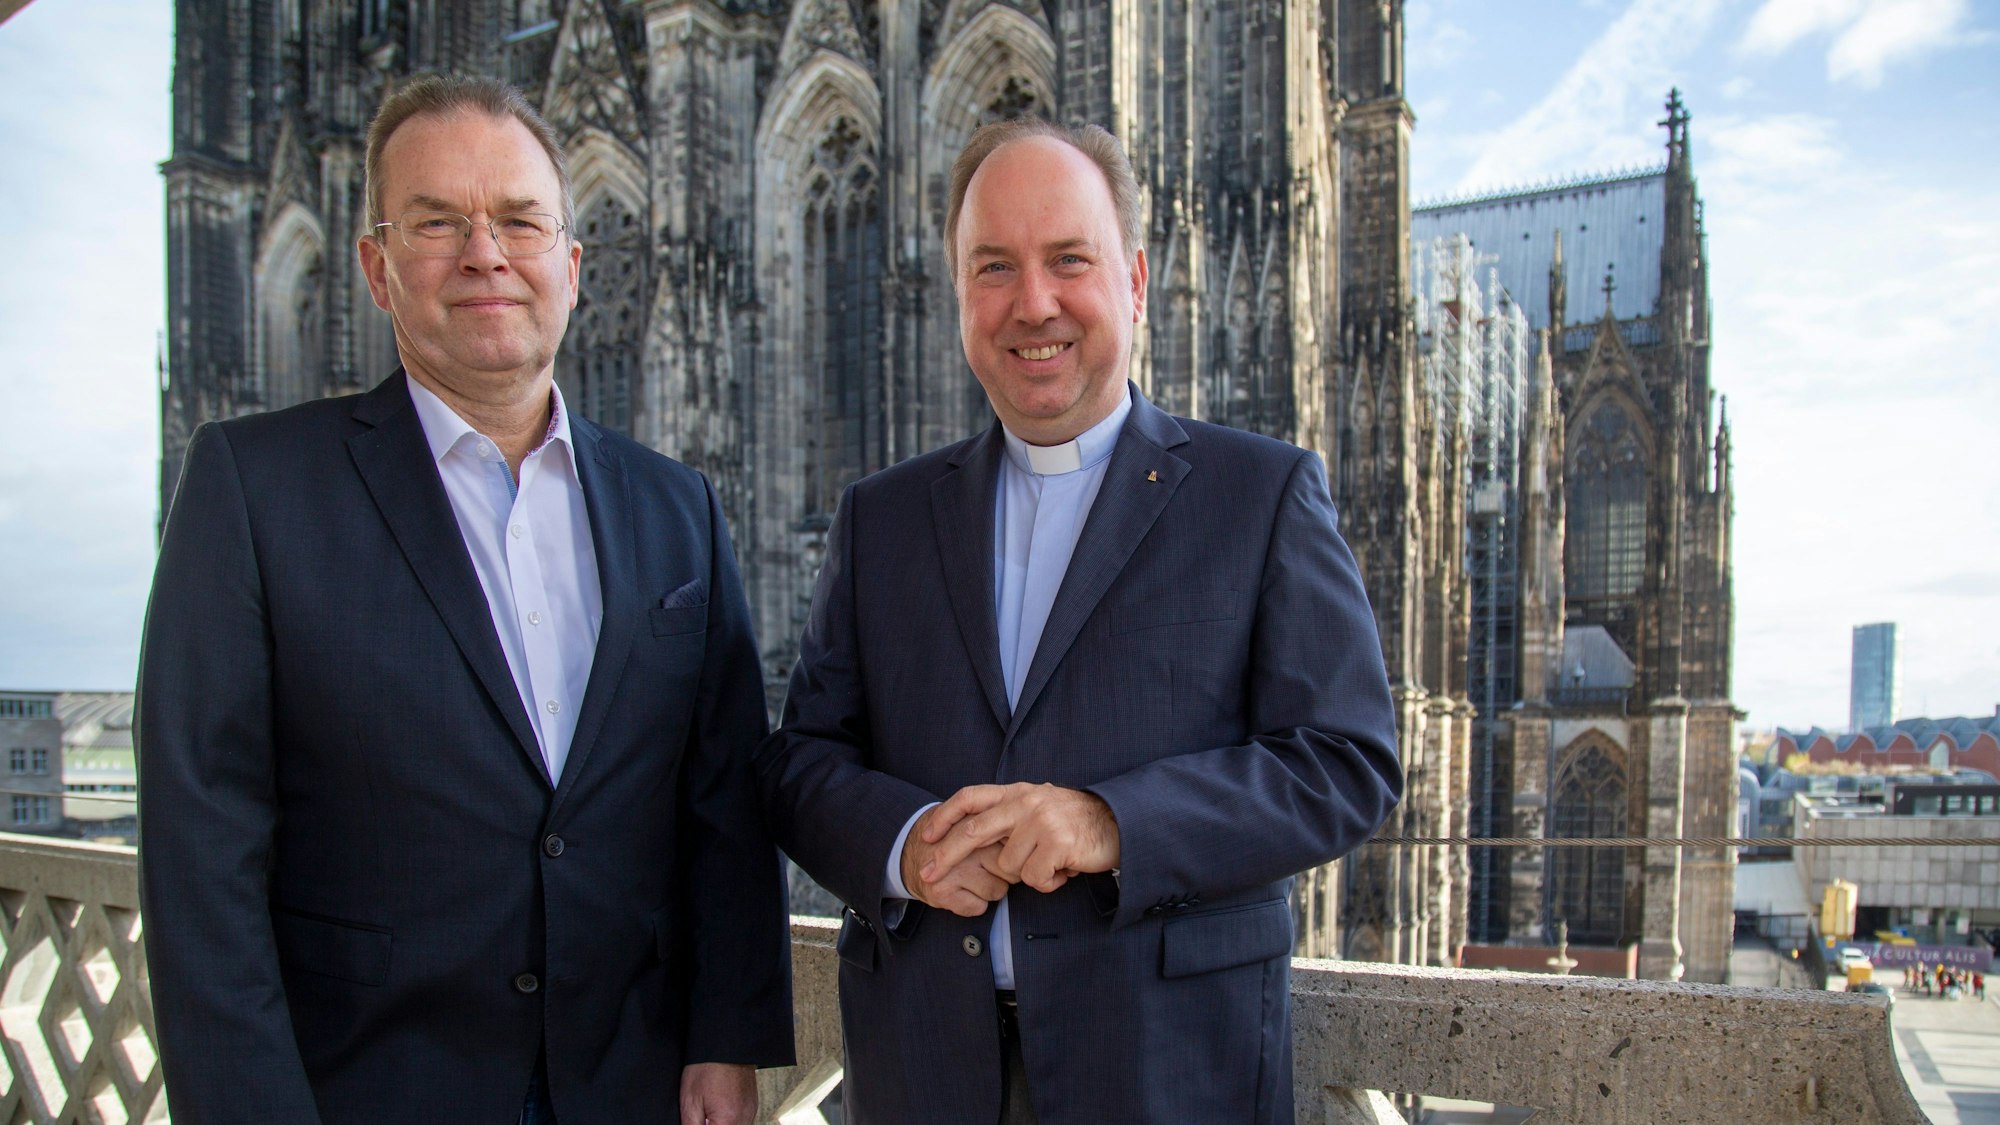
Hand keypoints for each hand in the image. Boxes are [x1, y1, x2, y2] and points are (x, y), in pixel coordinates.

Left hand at [680, 1062, 755, 1124]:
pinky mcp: (752, 1105)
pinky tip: (717, 1111)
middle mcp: (744, 1119)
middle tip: (700, 1117)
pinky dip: (728, 1121)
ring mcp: (750, 1112)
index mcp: (728, 1121)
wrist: (726, 1044)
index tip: (696, 1121)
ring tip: (707, 1113)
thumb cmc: (706, 1068)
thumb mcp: (690, 1101)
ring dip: (721, 1124)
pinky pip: (741, 1122)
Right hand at [900, 804, 1011, 916]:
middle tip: (986, 866)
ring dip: (990, 889)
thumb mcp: (973, 817)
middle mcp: (966, 844)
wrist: (907, 850)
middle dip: (1006, 872)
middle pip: (1011, 870)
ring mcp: (954, 868)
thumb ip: (1002, 822)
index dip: (1016, 851)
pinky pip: (979, 907)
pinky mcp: (942, 891)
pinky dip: (974, 904)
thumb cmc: (950, 835)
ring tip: (973, 877)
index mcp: (977, 822)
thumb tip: (1033, 841)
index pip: (1016, 843)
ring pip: (998, 890)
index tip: (1007, 850)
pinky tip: (963, 891)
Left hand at [921, 783, 1119, 893]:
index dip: (945, 815)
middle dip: (946, 856)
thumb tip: (974, 837)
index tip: (926, 835)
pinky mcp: (1057, 843)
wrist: (1121, 823)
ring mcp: (1041, 822)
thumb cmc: (1077, 822)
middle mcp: (1026, 802)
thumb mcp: (1040, 807)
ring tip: (1052, 863)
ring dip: (1027, 874)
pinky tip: (1064, 871)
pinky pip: (1033, 878)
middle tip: (927, 875)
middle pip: (973, 831)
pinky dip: (1048, 883)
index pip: (971, 797)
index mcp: (1018, 792)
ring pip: (1007, 866)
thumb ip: (1010, 816)